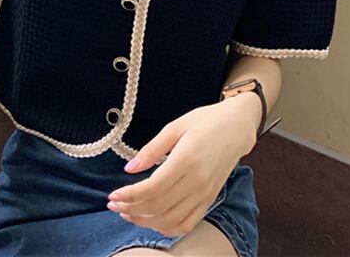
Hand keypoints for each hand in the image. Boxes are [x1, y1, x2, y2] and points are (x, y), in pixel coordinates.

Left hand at [105, 97, 257, 237]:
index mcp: (186, 159)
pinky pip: (187, 223)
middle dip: (131, 208)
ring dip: (145, 221)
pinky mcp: (210, 200)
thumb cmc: (205, 121)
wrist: (236, 127)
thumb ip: (152, 149)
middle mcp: (197, 181)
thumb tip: (129, 168)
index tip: (113, 195)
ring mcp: (205, 194)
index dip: (130, 195)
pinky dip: (167, 228)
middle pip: (158, 206)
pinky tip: (152, 220)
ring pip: (170, 219)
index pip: (153, 188)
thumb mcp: (175, 126)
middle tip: (113, 204)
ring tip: (127, 212)